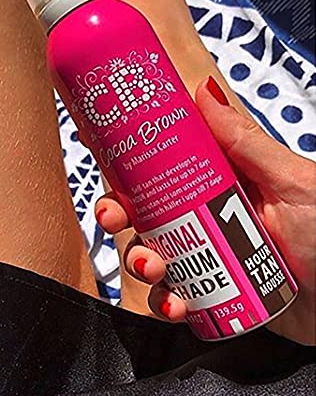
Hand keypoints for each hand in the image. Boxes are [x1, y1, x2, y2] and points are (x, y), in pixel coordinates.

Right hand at [95, 77, 315, 344]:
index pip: (160, 169)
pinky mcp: (210, 295)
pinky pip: (174, 299)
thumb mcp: (289, 180)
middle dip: (118, 217)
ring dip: (139, 262)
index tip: (105, 163)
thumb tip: (203, 90)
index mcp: (216, 183)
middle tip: (114, 219)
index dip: (127, 168)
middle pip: (143, 213)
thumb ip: (244, 140)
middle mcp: (204, 218)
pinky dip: (166, 304)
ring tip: (153, 267)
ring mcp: (205, 258)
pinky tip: (177, 305)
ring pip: (151, 256)